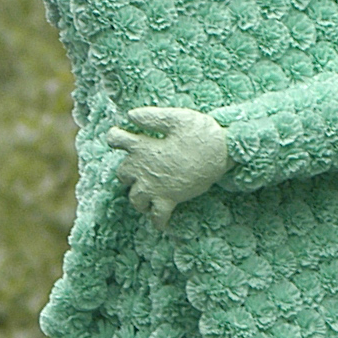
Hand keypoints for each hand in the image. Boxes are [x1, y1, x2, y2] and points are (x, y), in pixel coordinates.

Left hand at [108, 106, 229, 225]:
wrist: (222, 152)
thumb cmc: (200, 133)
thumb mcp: (176, 117)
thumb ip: (151, 117)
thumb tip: (130, 116)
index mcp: (143, 146)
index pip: (115, 140)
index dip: (115, 137)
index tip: (119, 138)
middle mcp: (143, 169)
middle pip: (122, 174)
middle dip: (127, 172)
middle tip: (139, 169)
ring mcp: (155, 187)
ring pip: (134, 199)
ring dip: (138, 196)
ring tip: (147, 193)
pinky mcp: (169, 200)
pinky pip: (157, 217)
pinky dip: (157, 220)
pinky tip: (160, 220)